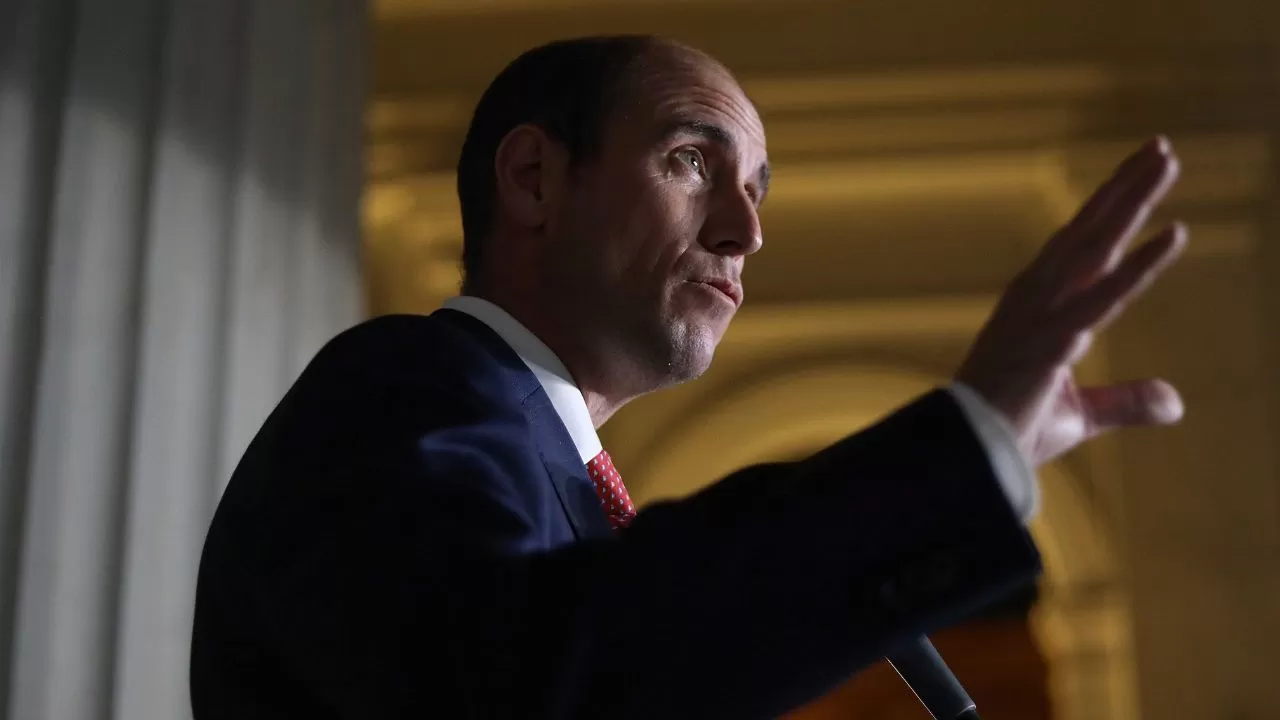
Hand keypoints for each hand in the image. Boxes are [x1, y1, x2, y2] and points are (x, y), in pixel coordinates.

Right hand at [955, 137, 1186, 465]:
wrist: (972, 456)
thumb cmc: (1012, 433)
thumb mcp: (1080, 415)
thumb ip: (1127, 402)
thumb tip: (1176, 401)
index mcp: (1039, 309)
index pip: (1081, 248)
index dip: (1111, 208)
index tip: (1138, 173)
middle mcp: (1038, 299)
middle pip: (1090, 232)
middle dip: (1125, 187)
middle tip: (1159, 146)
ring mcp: (1044, 314)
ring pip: (1097, 246)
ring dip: (1132, 201)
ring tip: (1164, 161)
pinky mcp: (1056, 340)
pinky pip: (1108, 296)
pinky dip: (1142, 265)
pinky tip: (1174, 234)